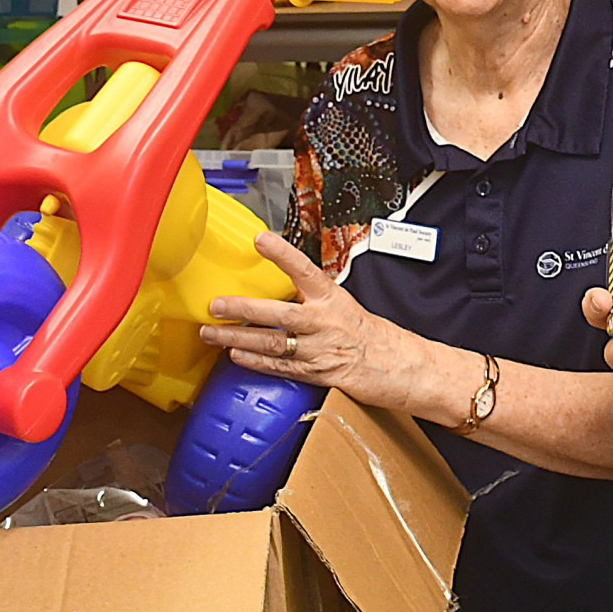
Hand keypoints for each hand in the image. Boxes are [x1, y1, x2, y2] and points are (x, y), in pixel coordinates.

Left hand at [202, 231, 426, 411]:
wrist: (401, 366)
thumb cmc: (373, 336)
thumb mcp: (345, 306)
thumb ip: (313, 299)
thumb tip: (278, 292)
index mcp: (333, 298)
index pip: (304, 270)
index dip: (281, 254)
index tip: (259, 238)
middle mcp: (325, 321)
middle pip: (278, 314)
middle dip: (243, 309)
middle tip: (216, 304)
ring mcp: (320, 349)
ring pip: (271, 343)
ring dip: (237, 338)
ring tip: (211, 333)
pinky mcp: (318, 373)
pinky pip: (280, 367)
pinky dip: (255, 362)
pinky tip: (236, 355)